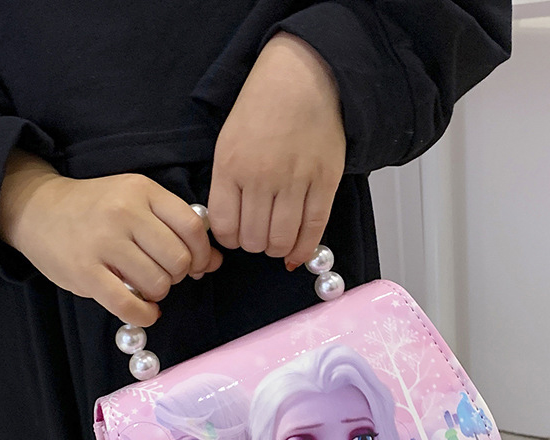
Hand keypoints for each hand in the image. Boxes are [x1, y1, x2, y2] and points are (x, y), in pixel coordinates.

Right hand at [0, 150, 222, 326]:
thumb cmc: (96, 209)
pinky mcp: (85, 273)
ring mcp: (103, 243)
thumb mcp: (137, 202)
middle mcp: (123, 213)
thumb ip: (176, 226)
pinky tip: (144, 310)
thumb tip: (216, 261)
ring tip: (144, 285)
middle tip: (164, 274)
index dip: (203, 253)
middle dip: (179, 274)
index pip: (193, 228)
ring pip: (158, 284)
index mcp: (142, 191)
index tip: (198, 264)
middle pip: (179, 260)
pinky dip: (144, 315)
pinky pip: (129, 306)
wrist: (36, 209)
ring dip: (159, 293)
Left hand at [208, 32, 345, 268]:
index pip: (225, 227)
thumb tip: (232, 229)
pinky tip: (297, 253)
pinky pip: (313, 229)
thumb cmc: (264, 106)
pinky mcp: (325, 182)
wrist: (303, 76)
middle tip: (260, 236)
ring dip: (277, 249)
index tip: (237, 234)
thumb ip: (227, 185)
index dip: (230, 239)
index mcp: (231, 166)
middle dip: (255, 245)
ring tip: (278, 241)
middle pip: (253, 240)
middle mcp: (261, 176)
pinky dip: (304, 248)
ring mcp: (295, 180)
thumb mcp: (229, 142)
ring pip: (281, 240)